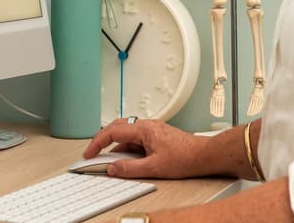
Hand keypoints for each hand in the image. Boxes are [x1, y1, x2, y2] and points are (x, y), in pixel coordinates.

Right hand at [84, 118, 203, 179]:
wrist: (204, 155)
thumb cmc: (185, 157)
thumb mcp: (153, 167)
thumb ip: (130, 168)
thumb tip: (113, 168)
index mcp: (143, 129)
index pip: (112, 131)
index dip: (97, 142)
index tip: (89, 153)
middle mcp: (147, 125)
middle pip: (117, 127)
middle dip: (103, 139)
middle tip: (94, 152)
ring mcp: (152, 129)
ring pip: (127, 133)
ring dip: (116, 145)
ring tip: (111, 160)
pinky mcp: (157, 135)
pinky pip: (136, 139)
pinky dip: (128, 148)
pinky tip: (129, 159)